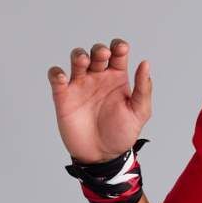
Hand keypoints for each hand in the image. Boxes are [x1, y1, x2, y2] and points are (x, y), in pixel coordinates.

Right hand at [48, 37, 150, 163]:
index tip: (121, 48)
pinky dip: (56, 73)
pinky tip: (62, 77)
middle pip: (96, 53)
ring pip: (77, 60)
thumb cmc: (121, 134)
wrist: (102, 156)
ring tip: (84, 61)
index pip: (118, 53)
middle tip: (103, 55)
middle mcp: (98, 77)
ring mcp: (80, 85)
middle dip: (99, 50)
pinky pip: (56, 78)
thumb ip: (143, 89)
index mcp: (117, 77)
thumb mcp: (139, 113)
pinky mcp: (64, 96)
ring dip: (79, 55)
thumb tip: (145, 63)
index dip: (119, 46)